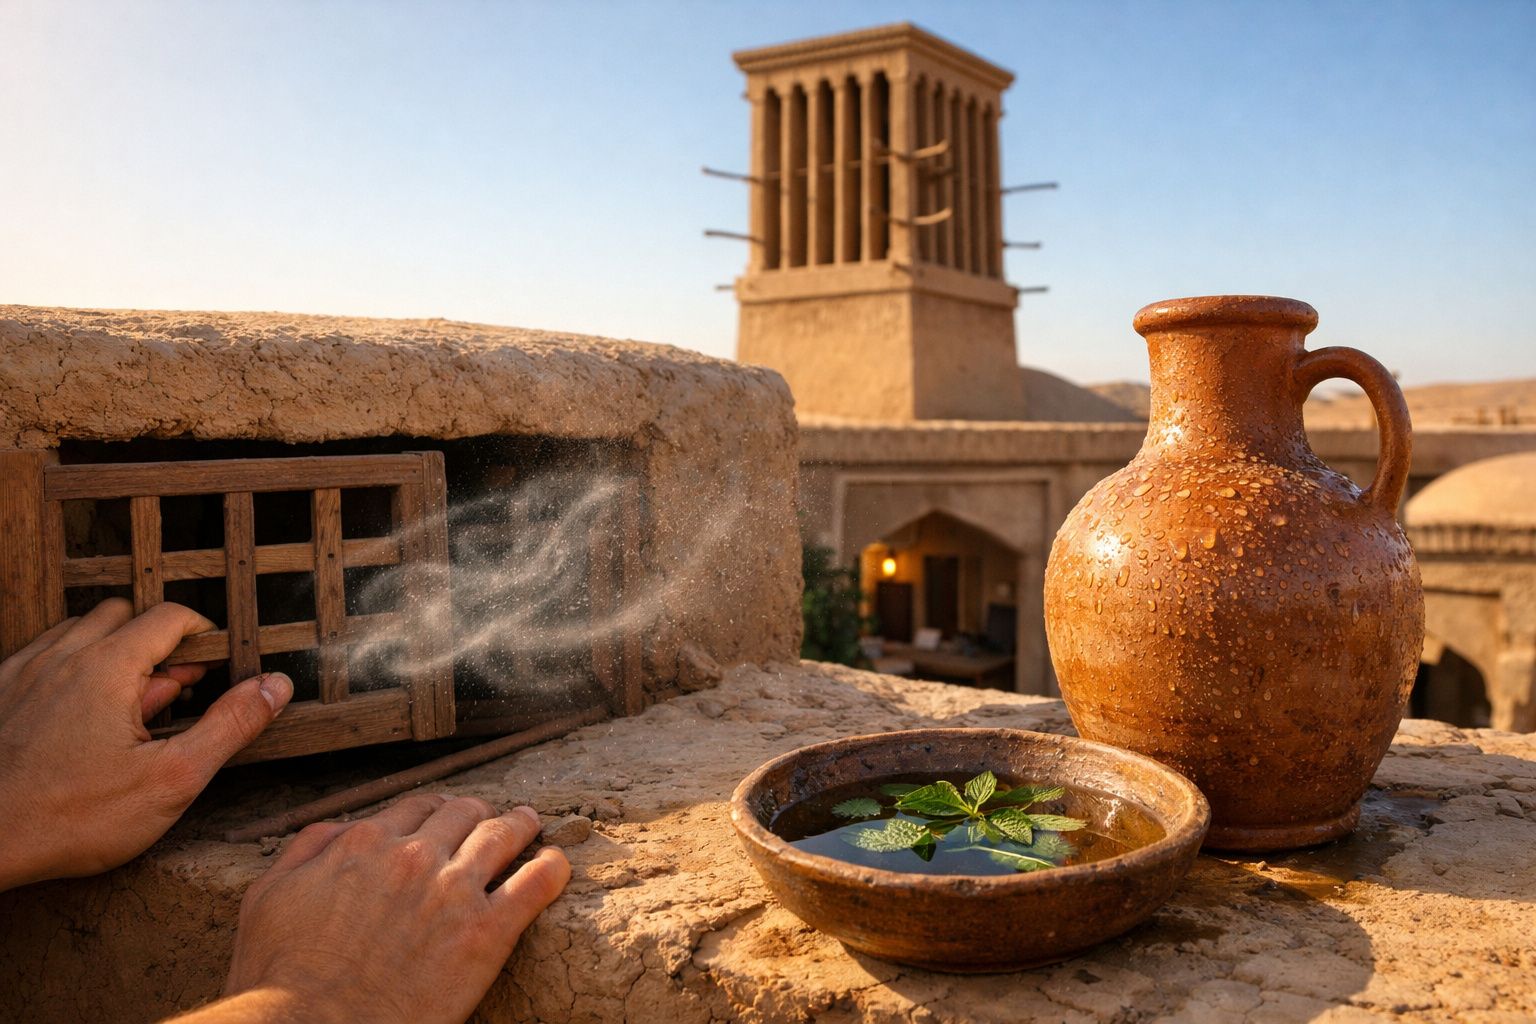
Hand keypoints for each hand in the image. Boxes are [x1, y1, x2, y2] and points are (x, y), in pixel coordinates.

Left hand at [0, 598, 291, 889]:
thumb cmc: (71, 818)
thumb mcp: (172, 778)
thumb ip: (229, 725)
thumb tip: (275, 685)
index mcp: (109, 667)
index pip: (170, 617)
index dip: (203, 633)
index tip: (216, 661)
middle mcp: (62, 656)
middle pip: (124, 614)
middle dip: (156, 642)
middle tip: (175, 690)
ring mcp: (22, 672)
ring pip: (79, 631)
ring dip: (112, 651)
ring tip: (127, 705)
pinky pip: (41, 656)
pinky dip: (70, 668)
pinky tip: (79, 714)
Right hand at [202, 794, 568, 1023]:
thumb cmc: (278, 979)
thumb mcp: (269, 898)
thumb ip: (306, 850)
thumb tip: (339, 829)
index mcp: (364, 843)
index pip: (417, 807)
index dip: (437, 810)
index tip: (448, 818)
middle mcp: (412, 856)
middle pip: (464, 812)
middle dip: (480, 813)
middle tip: (493, 820)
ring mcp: (453, 890)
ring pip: (504, 834)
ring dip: (521, 825)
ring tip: (530, 826)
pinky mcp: (486, 931)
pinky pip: (537, 882)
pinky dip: (552, 867)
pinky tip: (557, 866)